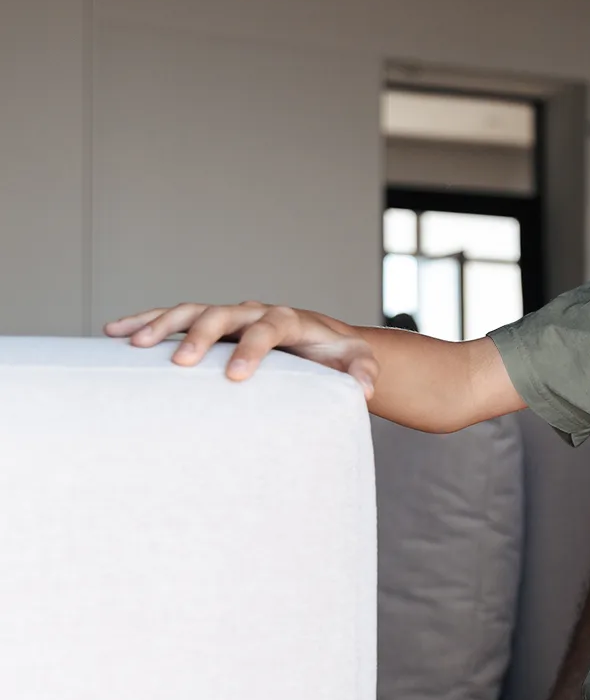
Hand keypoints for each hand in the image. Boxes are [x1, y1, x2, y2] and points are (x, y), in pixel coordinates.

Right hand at [104, 302, 378, 397]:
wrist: (322, 341)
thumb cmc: (336, 355)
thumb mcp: (355, 363)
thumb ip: (361, 373)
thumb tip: (365, 388)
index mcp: (288, 319)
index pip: (268, 327)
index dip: (251, 349)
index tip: (236, 377)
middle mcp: (254, 311)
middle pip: (223, 314)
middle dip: (200, 336)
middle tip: (181, 364)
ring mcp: (229, 315)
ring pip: (190, 310)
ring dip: (161, 324)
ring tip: (132, 344)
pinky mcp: (210, 324)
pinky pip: (173, 318)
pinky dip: (145, 321)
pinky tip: (114, 333)